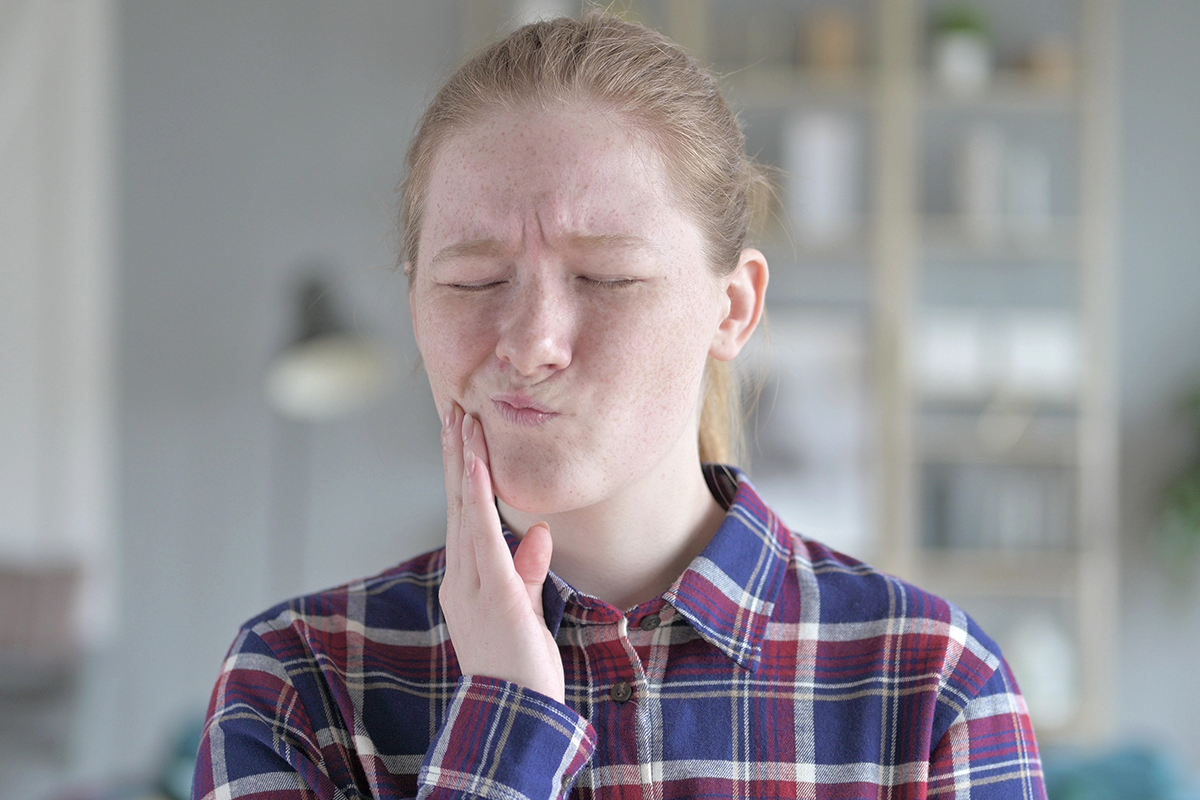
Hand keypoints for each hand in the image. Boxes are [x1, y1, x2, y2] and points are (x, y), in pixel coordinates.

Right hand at [438, 403, 565, 703]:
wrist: (516, 715)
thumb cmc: (520, 669)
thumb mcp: (527, 609)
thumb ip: (528, 569)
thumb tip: (537, 531)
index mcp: (468, 582)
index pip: (464, 516)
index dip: (463, 474)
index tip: (465, 436)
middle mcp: (461, 577)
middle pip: (457, 503)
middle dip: (456, 454)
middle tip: (455, 409)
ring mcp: (472, 583)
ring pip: (464, 508)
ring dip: (464, 460)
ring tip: (463, 419)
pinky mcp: (494, 590)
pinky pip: (483, 534)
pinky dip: (479, 496)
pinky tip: (478, 464)